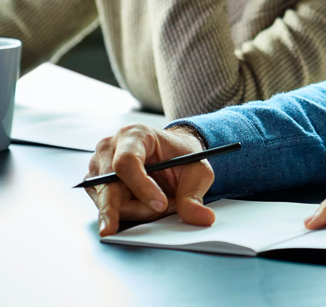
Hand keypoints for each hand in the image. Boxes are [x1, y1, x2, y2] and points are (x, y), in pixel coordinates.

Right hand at [84, 123, 214, 236]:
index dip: (142, 186)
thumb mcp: (197, 172)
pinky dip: (128, 213)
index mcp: (134, 134)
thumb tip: (202, 219)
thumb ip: (195, 195)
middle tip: (159, 214)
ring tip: (160, 203)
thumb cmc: (181, 157)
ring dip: (136, 211)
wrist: (173, 156)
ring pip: (108, 202)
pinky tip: (146, 205)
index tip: (161, 204)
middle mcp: (110, 148)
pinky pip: (106, 209)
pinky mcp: (95, 186)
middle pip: (111, 187)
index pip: (126, 162)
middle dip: (137, 207)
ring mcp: (98, 167)